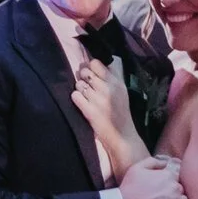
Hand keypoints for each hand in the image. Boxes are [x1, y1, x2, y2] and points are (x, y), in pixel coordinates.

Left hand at [71, 60, 147, 178]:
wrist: (122, 137)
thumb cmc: (121, 113)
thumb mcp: (122, 91)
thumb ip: (113, 76)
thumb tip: (95, 62)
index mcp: (117, 82)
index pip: (95, 63)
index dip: (91, 67)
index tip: (93, 75)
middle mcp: (108, 88)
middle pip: (84, 72)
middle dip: (83, 78)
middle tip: (89, 88)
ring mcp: (98, 99)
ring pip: (78, 83)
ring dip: (80, 89)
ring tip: (87, 98)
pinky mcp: (89, 111)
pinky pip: (74, 95)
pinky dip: (76, 99)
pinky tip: (83, 104)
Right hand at [118, 156, 188, 198]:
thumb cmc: (129, 189)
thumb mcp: (137, 168)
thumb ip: (154, 162)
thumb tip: (166, 163)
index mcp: (168, 175)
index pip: (177, 176)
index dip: (169, 182)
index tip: (161, 189)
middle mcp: (175, 188)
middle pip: (180, 189)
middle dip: (172, 192)